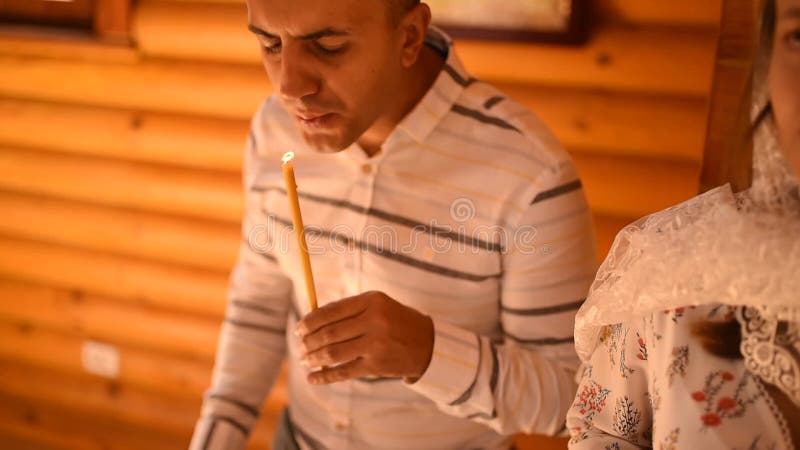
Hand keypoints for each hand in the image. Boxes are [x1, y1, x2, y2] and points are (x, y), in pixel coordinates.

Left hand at [294, 291, 433, 384]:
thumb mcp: (377, 305)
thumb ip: (347, 310)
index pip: (331, 311)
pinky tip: (312, 378)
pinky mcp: (376, 366)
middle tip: (300, 346)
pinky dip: (324, 377)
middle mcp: (374, 321)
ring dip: (313, 358)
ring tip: (304, 360)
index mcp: (372, 301)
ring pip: (333, 353)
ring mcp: (375, 345)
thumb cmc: (393, 321)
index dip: (310, 321)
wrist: (426, 343)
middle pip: (329, 333)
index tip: (299, 329)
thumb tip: (311, 320)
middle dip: (308, 342)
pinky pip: (343, 372)